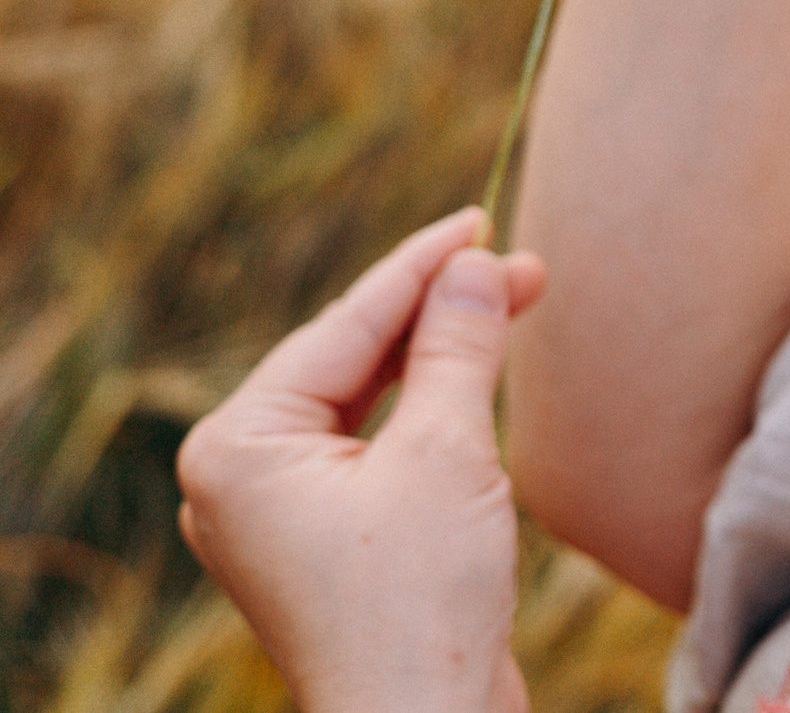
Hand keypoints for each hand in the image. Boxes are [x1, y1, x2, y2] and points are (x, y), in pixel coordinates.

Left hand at [176, 210, 546, 712]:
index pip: (344, 327)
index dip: (421, 268)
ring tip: (510, 307)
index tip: (482, 219)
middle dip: (437, 312)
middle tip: (521, 267)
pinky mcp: (322, 547)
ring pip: (365, 404)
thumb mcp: (447, 452)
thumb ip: (458, 347)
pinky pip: (373, 451)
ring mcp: (277, 517)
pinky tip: (474, 383)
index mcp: (237, 446)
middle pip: (349, 361)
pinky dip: (428, 413)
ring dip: (439, 359)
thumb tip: (476, 264)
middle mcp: (239, 477)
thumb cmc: (421, 599)